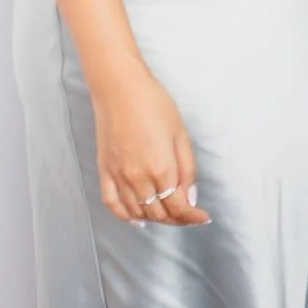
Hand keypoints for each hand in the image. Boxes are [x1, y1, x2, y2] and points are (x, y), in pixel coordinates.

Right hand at [91, 63, 210, 226]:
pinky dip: (125, 215)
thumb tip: (190, 198)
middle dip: (176, 218)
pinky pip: (112, 203)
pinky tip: (136, 218)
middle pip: (158, 212)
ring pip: (137, 212)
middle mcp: (138, 178)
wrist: (120, 89)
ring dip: (155, 218)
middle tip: (189, 216)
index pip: (178, 206)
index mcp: (161, 169)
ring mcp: (118, 176)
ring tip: (168, 215)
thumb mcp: (181, 134)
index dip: (192, 217)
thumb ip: (187, 169)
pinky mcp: (104, 171)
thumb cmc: (155, 105)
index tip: (203, 218)